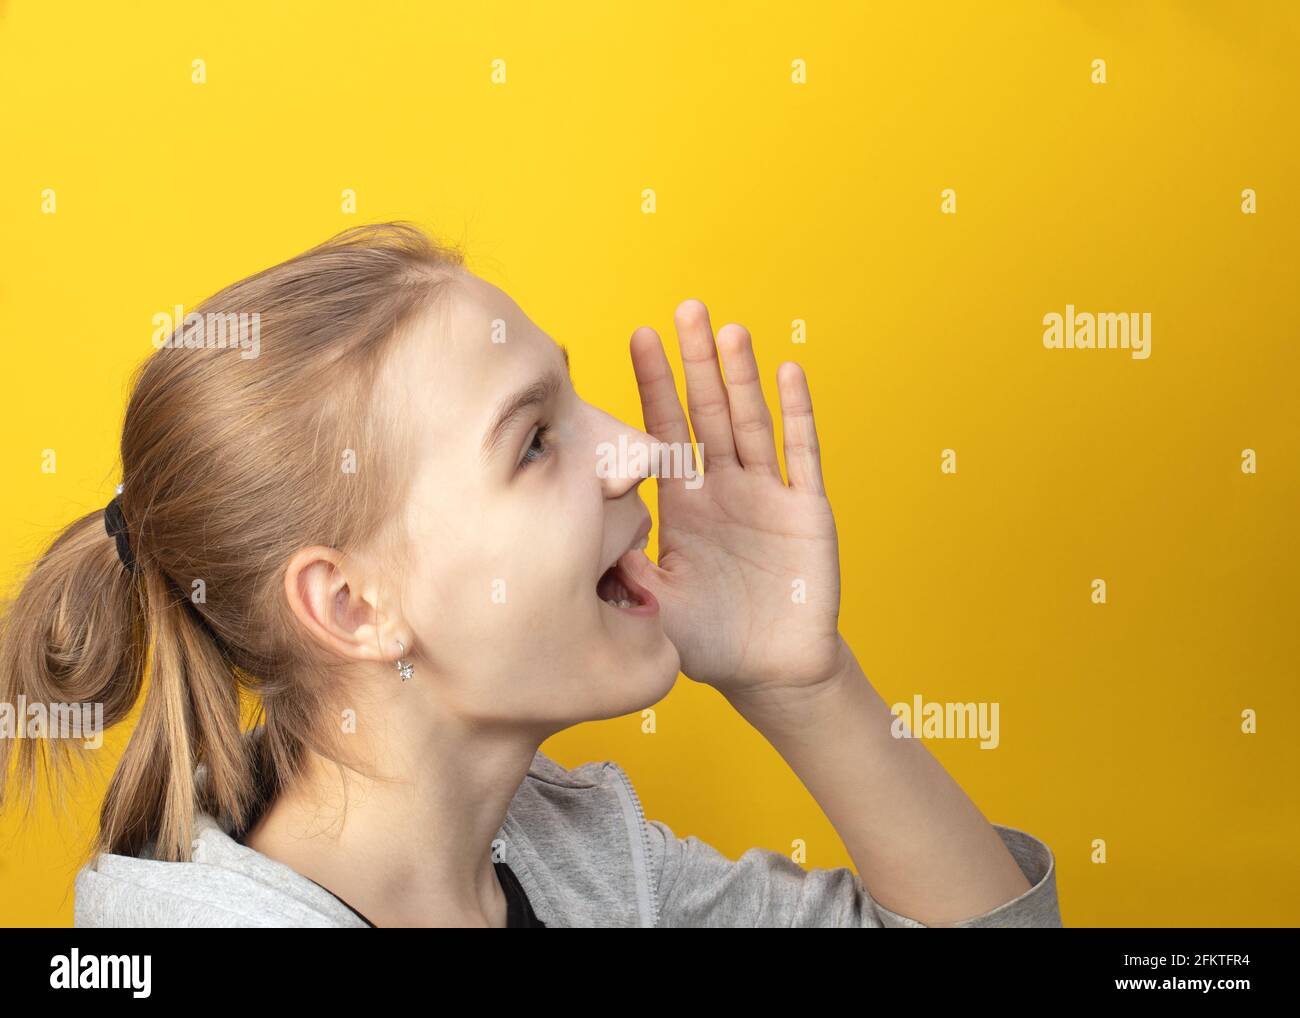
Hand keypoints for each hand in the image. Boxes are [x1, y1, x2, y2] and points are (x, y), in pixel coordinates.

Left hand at [623, 299, 846, 697]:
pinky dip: (796, 415)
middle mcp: (724, 488)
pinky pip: (801, 455)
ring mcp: (767, 494)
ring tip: (728, 331)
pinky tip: (788, 372)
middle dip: (696, 363)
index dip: (653, 386)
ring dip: (741, 377)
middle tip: (686, 308)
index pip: (666, 432)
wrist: (769, 670)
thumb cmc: (708, 639)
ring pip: (751, 424)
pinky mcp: (805, 510)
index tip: (638, 336)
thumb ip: (626, 573)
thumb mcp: (655, 605)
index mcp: (686, 503)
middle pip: (708, 412)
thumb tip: (587, 538)